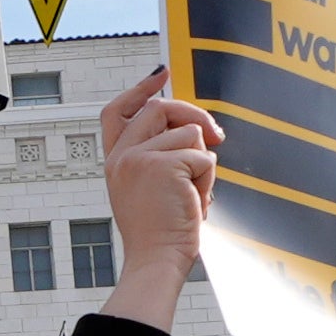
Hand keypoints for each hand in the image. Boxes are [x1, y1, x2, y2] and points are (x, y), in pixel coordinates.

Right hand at [100, 71, 215, 311]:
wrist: (156, 261)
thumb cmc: (160, 233)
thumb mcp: (151, 188)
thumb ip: (159, 156)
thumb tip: (195, 126)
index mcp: (116, 160)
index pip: (117, 110)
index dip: (140, 88)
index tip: (162, 74)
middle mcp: (123, 155)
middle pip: (161, 108)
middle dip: (195, 115)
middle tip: (219, 135)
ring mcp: (139, 158)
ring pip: (190, 134)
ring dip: (203, 164)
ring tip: (192, 195)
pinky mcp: (162, 165)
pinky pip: (203, 157)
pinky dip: (208, 180)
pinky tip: (195, 203)